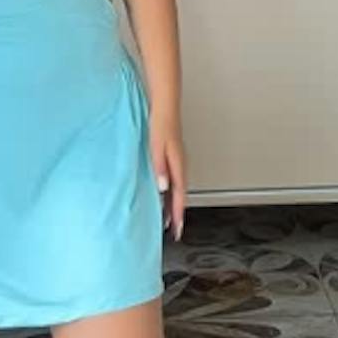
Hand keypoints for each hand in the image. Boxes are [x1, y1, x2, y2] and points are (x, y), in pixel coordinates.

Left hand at [149, 112, 186, 242]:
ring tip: (167, 219)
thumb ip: (160, 168)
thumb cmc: (161, 124)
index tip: (177, 230)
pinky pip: (174, 181)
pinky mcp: (173, 158)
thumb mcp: (157, 147)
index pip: (179, 196)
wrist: (165, 107)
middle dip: (177, 214)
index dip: (177, 214)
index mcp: (178, 166)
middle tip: (174, 230)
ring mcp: (178, 163)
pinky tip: (163, 194)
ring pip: (177, 190)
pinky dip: (170, 193)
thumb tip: (163, 188)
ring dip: (173, 205)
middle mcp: (181, 167)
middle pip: (180, 196)